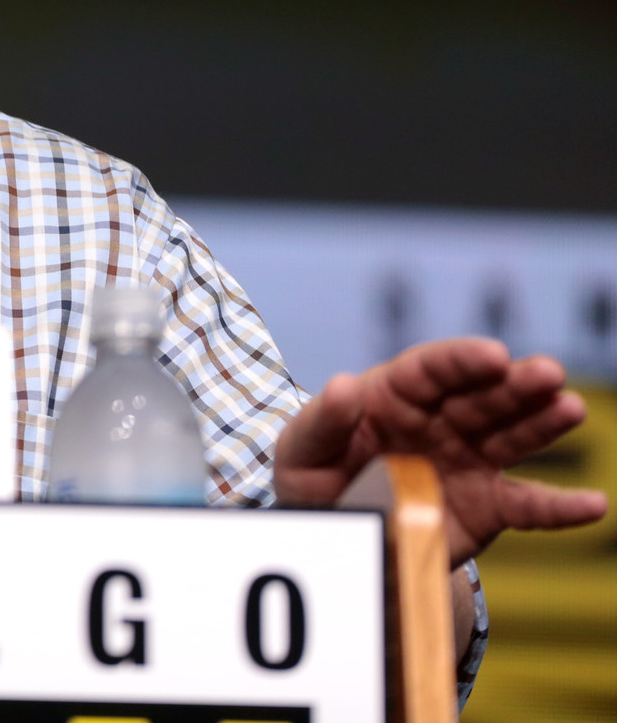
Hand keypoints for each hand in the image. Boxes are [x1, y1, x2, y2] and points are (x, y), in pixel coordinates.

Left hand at [275, 337, 608, 563]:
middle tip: (547, 372)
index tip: (493, 355)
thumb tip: (343, 385)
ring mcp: (469, 461)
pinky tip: (594, 504)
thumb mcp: (301, 450)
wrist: (335, 534)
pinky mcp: (486, 507)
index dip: (463, 361)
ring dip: (542, 423)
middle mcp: (440, 421)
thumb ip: (321, 421)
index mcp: (394, 396)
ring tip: (570, 409)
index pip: (431, 370)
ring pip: (512, 437)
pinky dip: (560, 508)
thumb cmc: (315, 478)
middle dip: (515, 384)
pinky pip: (527, 506)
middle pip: (482, 397)